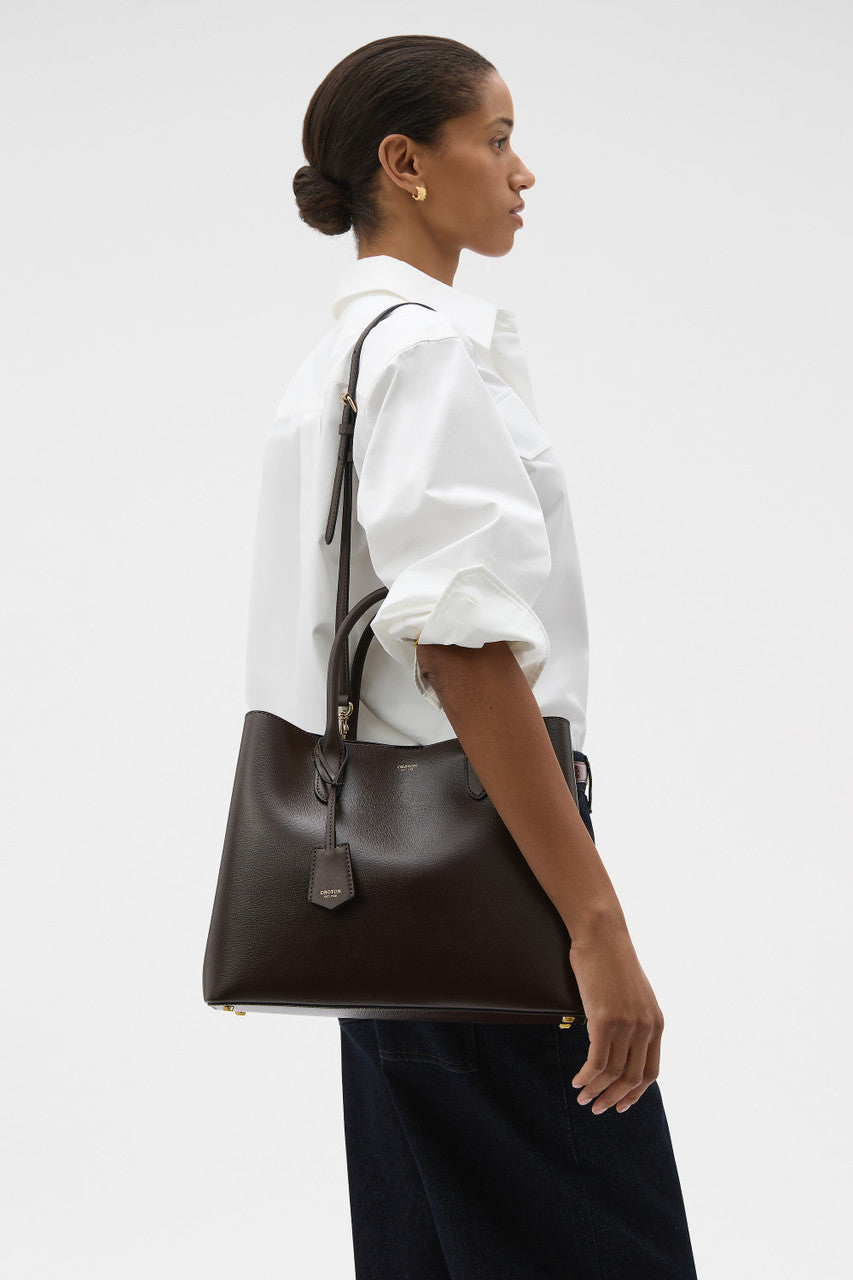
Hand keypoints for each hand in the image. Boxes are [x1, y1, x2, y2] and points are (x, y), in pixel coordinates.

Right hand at [568, 914, 663, 1115]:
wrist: (602, 935)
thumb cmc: (610, 961)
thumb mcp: (631, 995)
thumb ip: (631, 1022)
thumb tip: (615, 1046)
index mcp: (656, 1023)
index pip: (650, 1072)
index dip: (634, 1094)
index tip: (619, 1105)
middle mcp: (646, 1027)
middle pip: (631, 1078)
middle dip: (613, 1098)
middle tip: (596, 1108)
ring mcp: (627, 1025)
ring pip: (611, 1073)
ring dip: (595, 1090)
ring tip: (582, 1097)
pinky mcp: (605, 1020)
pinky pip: (596, 1061)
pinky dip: (586, 1077)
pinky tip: (577, 1081)